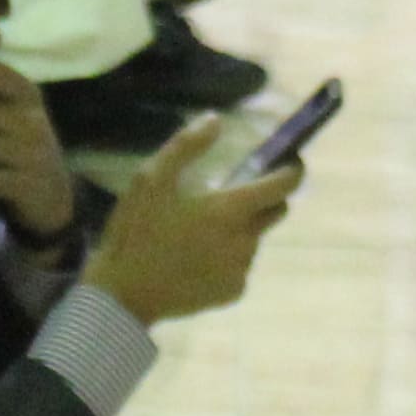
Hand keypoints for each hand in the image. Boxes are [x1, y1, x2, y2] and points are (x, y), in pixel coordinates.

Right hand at [86, 119, 298, 326]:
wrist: (124, 294)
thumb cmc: (137, 231)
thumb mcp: (151, 179)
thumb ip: (186, 146)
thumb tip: (215, 121)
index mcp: (230, 211)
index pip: (282, 186)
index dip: (292, 171)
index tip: (289, 162)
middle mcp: (245, 241)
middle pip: (275, 212)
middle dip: (263, 199)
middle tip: (230, 194)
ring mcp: (240, 270)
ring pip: (254, 239)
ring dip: (240, 228)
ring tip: (200, 229)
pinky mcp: (232, 293)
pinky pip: (240, 266)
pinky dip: (227, 256)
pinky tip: (196, 256)